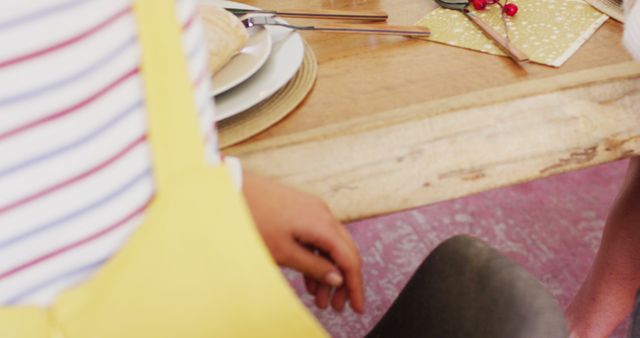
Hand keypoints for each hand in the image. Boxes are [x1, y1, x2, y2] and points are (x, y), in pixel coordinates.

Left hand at [242, 171, 363, 312]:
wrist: (234, 188)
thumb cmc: (255, 219)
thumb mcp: (284, 252)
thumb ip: (314, 266)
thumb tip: (337, 279)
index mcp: (323, 225)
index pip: (350, 259)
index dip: (355, 285)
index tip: (357, 306)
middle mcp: (324, 214)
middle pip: (344, 252)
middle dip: (343, 281)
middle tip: (336, 306)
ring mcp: (313, 210)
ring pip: (331, 245)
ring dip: (328, 271)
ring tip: (319, 297)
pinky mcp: (302, 210)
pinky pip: (318, 237)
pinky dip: (317, 257)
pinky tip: (309, 277)